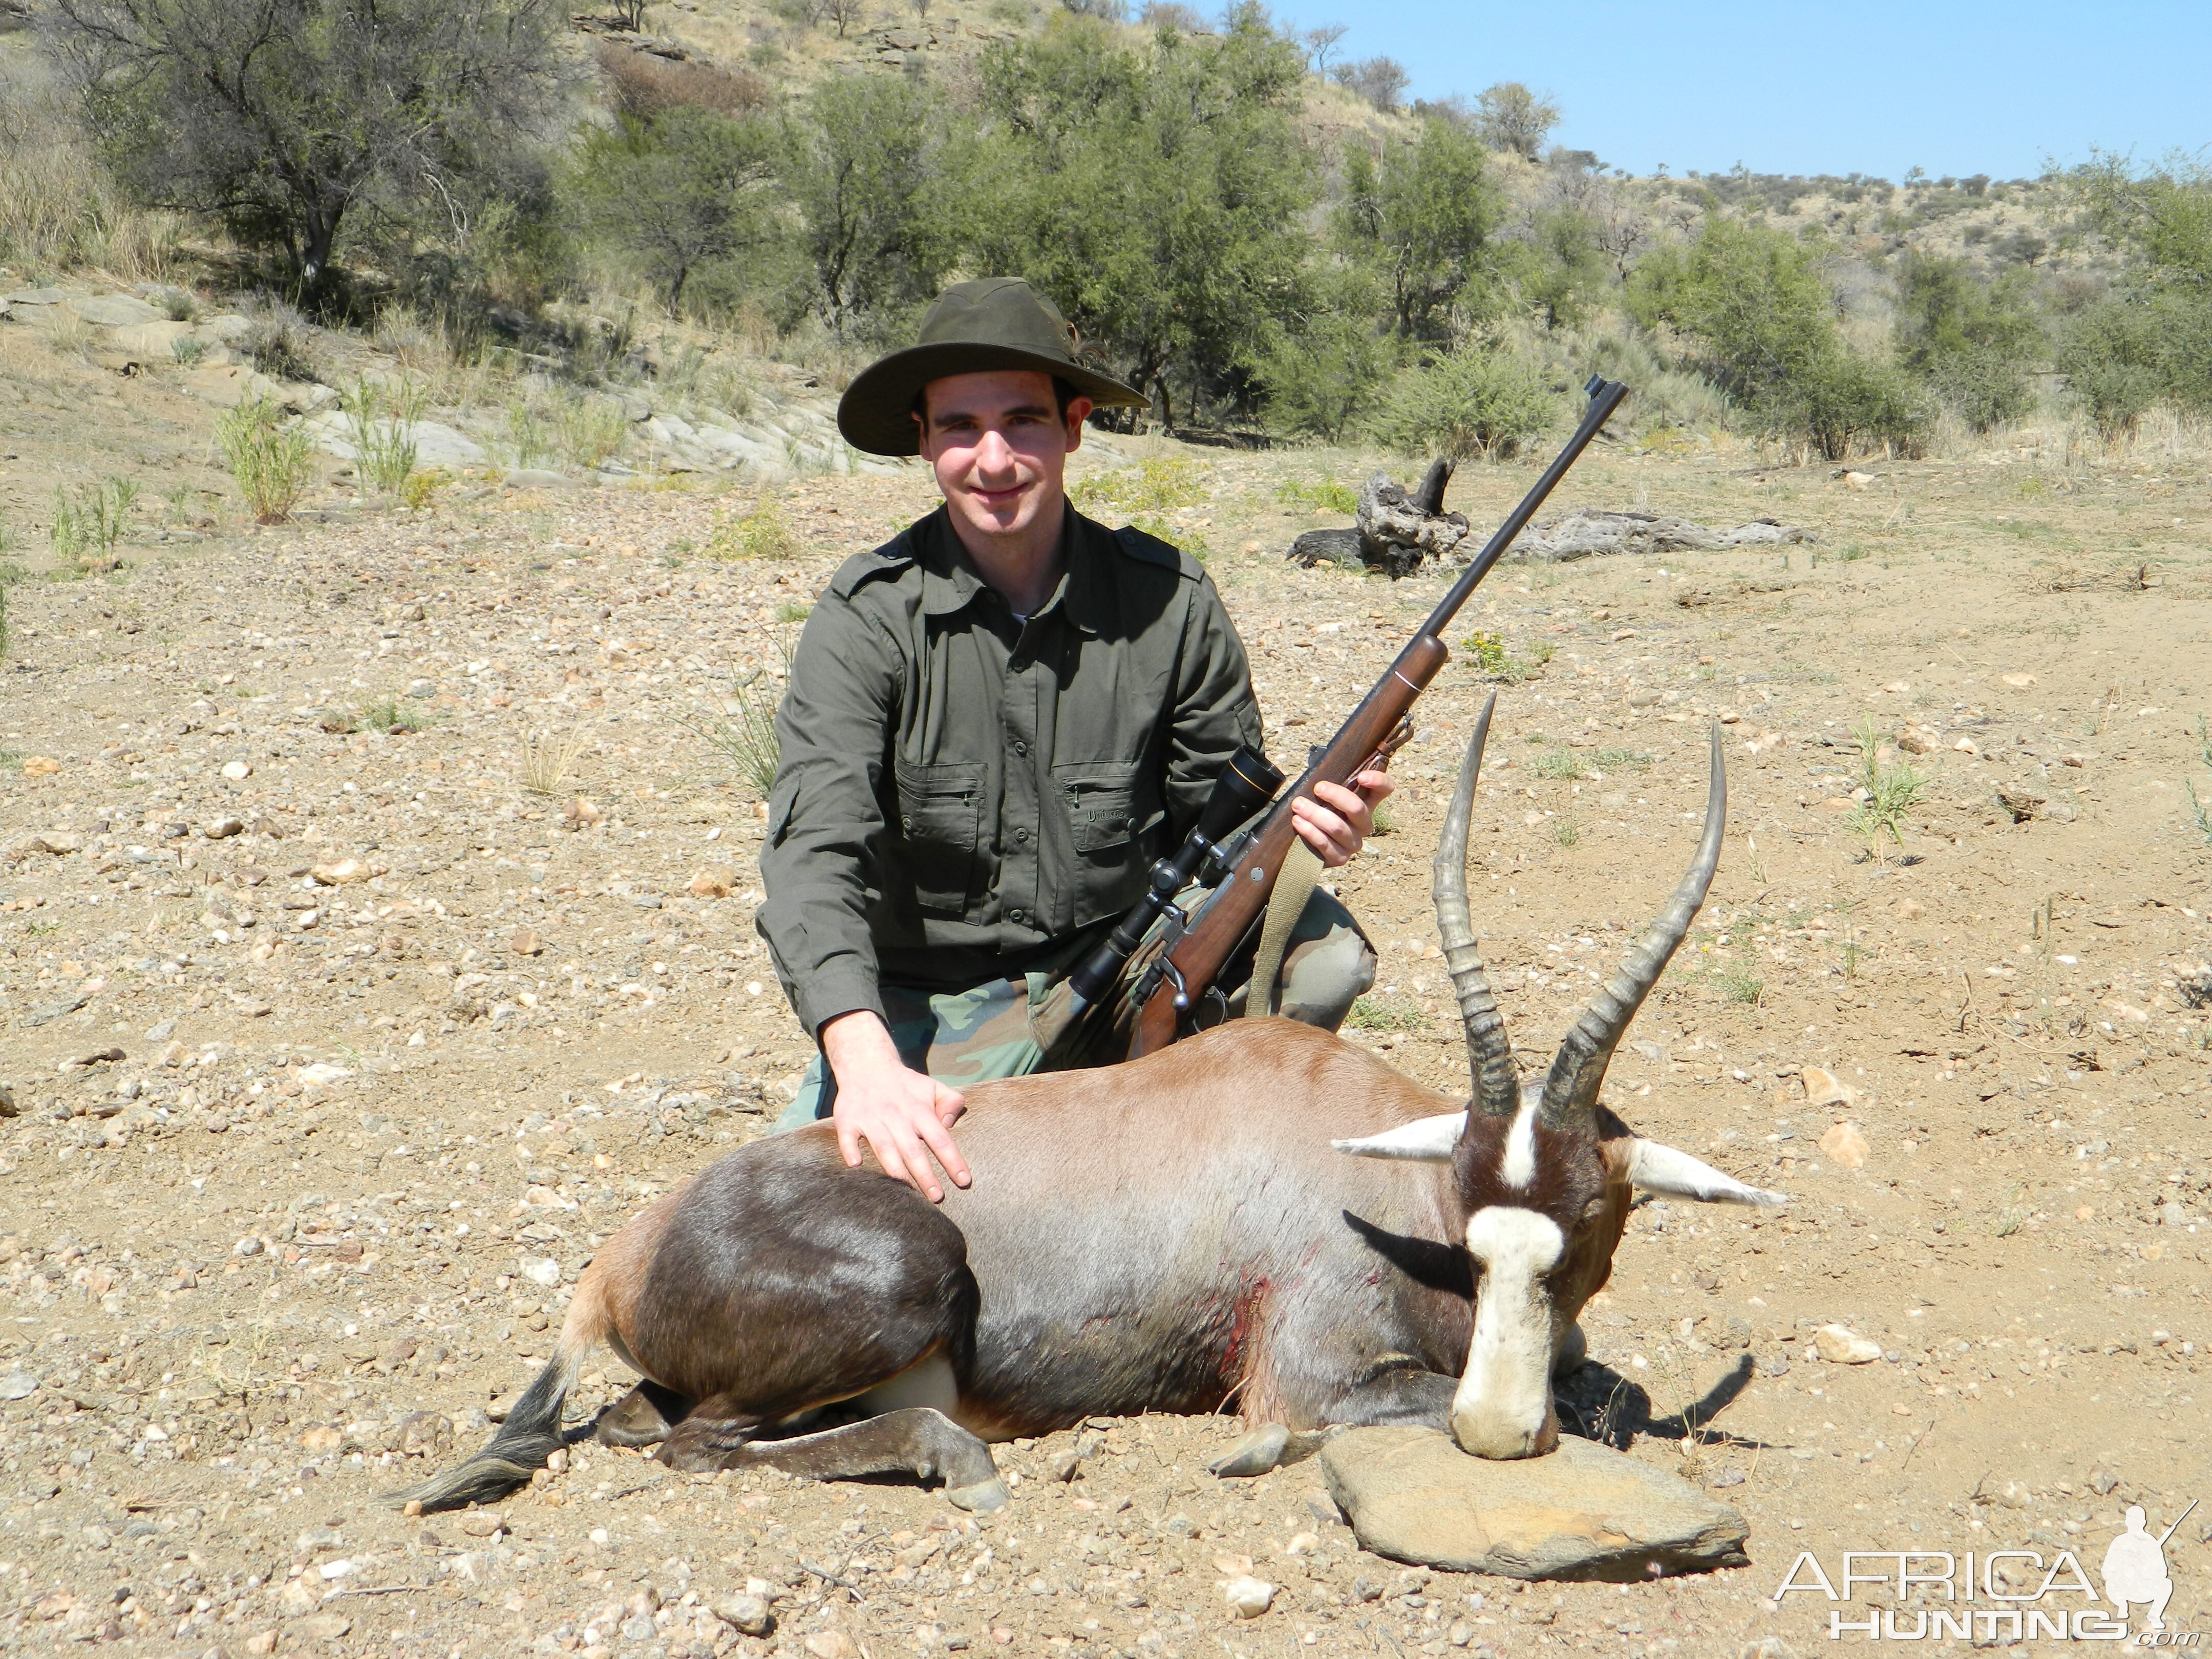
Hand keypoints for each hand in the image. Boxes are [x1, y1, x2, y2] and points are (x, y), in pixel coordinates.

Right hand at [819, 1011, 970, 1201]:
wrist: (866, 1065)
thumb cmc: (905, 1084)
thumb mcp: (933, 1086)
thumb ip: (951, 1102)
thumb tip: (952, 1123)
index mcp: (919, 1110)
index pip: (940, 1138)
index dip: (953, 1160)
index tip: (963, 1181)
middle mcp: (896, 1115)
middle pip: (913, 1149)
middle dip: (925, 1175)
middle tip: (937, 1198)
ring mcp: (871, 1118)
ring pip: (884, 1147)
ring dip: (895, 1170)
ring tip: (906, 1193)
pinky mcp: (848, 1120)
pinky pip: (847, 1137)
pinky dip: (850, 1150)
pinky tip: (856, 1166)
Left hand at [1290, 769, 1393, 868]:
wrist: (1308, 845)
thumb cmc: (1319, 812)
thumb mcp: (1328, 796)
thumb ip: (1332, 784)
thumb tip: (1321, 768)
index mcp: (1366, 804)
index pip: (1384, 789)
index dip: (1379, 781)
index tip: (1361, 776)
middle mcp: (1364, 824)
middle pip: (1357, 808)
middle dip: (1336, 796)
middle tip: (1317, 788)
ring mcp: (1353, 842)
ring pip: (1337, 827)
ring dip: (1315, 814)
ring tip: (1298, 805)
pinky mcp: (1340, 858)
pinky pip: (1325, 844)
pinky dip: (1310, 831)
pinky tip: (1298, 822)